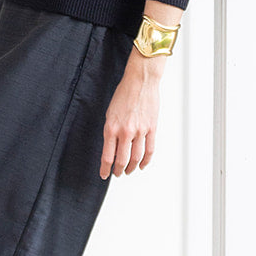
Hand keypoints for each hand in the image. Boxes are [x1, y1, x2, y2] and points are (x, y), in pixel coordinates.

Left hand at [99, 55, 163, 178]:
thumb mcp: (110, 112)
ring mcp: (140, 131)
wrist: (140, 81)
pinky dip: (146, 161)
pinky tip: (142, 165)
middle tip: (117, 174)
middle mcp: (125, 132)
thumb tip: (112, 146)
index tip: (104, 175)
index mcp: (111, 127)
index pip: (107, 156)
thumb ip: (111, 130)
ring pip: (136, 158)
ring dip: (131, 168)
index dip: (105, 168)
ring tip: (128, 171)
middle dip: (119, 171)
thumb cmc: (123, 94)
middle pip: (122, 160)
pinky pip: (150, 150)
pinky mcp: (151, 129)